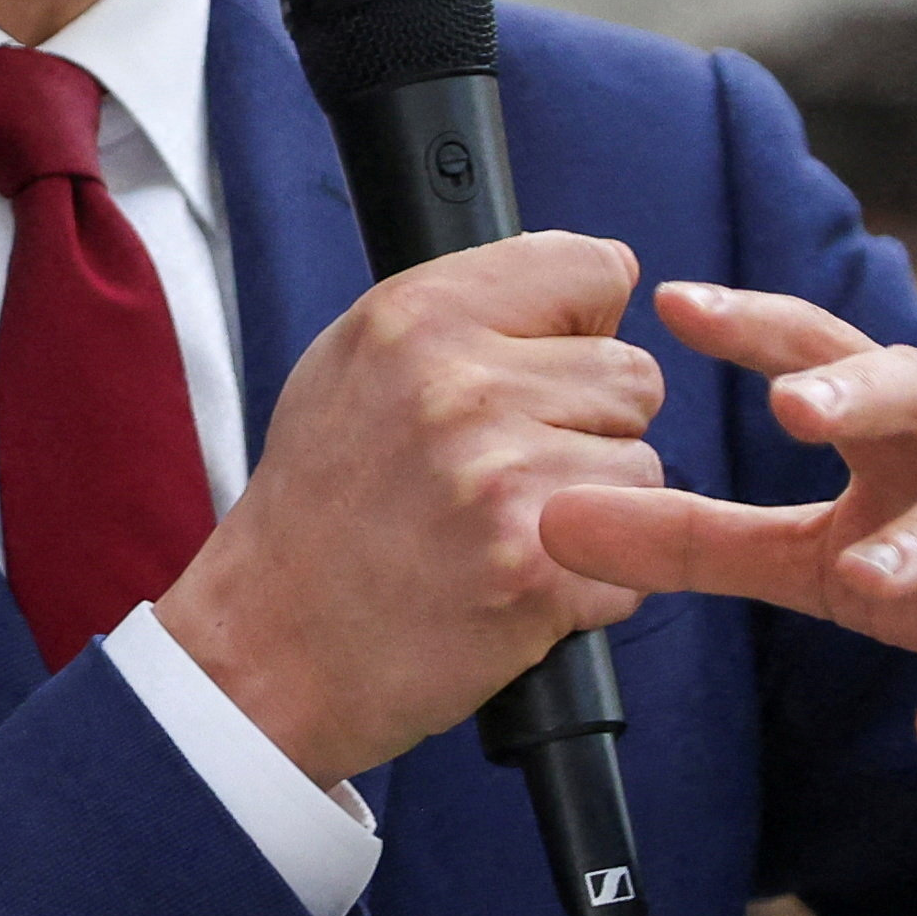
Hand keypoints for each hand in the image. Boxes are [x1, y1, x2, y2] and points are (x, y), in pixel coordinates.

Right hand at [155, 234, 666, 781]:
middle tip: (507, 471)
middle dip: (590, 425)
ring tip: (505, 530)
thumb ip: (468, 311)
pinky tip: (517, 585)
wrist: (272, 647)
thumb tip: (603, 280)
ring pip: (643, 469)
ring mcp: (502, 482)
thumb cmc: (319, 506)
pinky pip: (637, 560)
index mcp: (419, 318)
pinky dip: (593, 584)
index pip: (594, 268)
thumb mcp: (354, 362)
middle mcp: (462, 388)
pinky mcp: (538, 575)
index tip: (547, 365)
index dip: (582, 326)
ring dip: (598, 508)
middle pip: (633, 376)